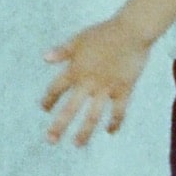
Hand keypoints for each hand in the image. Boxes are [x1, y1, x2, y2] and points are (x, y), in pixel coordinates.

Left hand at [41, 18, 150, 145]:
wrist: (131, 31)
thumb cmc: (104, 32)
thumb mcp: (79, 39)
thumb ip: (63, 51)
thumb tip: (45, 58)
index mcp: (76, 70)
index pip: (56, 89)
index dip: (48, 100)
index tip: (44, 109)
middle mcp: (89, 82)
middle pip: (71, 108)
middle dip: (59, 125)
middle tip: (50, 140)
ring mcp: (107, 87)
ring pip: (93, 115)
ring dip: (85, 131)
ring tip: (77, 144)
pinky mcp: (124, 89)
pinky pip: (119, 110)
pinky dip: (115, 122)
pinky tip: (111, 132)